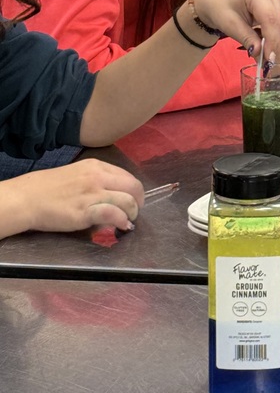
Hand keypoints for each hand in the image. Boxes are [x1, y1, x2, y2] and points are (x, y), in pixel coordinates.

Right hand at [0, 159, 143, 238]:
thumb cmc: (48, 188)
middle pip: (133, 186)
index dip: (133, 190)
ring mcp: (93, 194)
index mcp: (96, 166)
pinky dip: (122, 221)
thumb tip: (112, 195)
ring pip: (128, 200)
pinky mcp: (86, 211)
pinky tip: (121, 226)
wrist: (27, 198)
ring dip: (132, 213)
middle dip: (138, 201)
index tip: (132, 200)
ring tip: (127, 221)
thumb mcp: (77, 174)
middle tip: (134, 212)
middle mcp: (98, 177)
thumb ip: (96, 181)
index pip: (127, 176)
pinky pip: (114, 215)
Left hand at [191, 0, 279, 58]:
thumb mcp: (230, 25)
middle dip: (273, 43)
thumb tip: (261, 55)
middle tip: (262, 59)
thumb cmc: (219, 9)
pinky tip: (261, 38)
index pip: (270, 19)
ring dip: (274, 40)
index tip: (267, 59)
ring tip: (259, 48)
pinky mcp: (277, 3)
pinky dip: (273, 35)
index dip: (271, 41)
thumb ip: (247, 39)